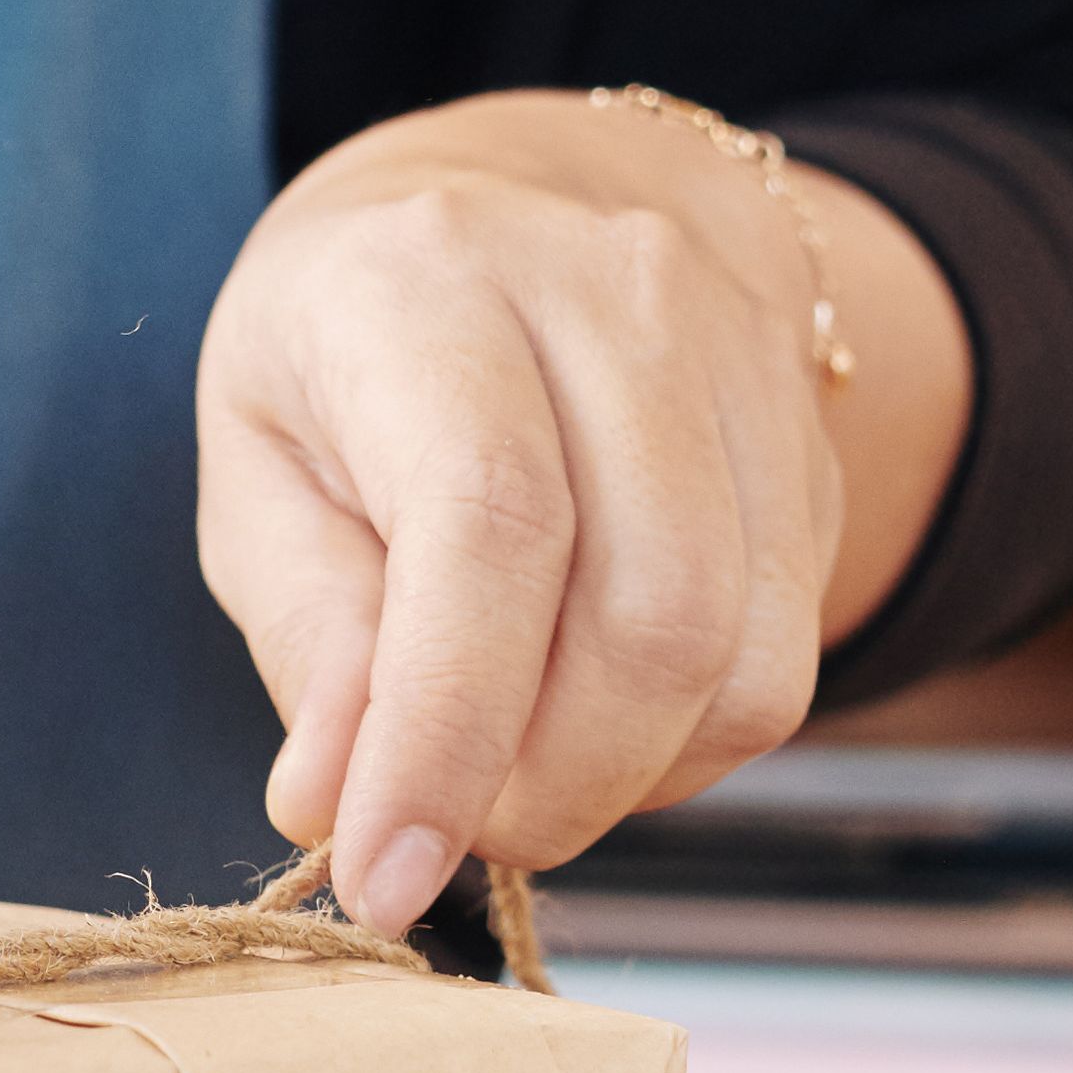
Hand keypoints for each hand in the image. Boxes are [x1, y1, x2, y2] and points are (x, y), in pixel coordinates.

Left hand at [195, 96, 965, 937]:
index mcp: (438, 280)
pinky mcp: (811, 453)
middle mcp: (619, 298)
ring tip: (512, 769)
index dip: (443, 736)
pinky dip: (683, 748)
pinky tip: (595, 720)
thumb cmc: (358, 345)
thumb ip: (304, 628)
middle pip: (649, 618)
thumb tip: (334, 803)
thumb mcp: (261, 456)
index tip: (383, 879)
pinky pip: (780, 665)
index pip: (490, 530)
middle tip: (447, 831)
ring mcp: (741, 367)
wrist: (535, 192)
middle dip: (543, 788)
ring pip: (740, 661)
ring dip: (619, 782)